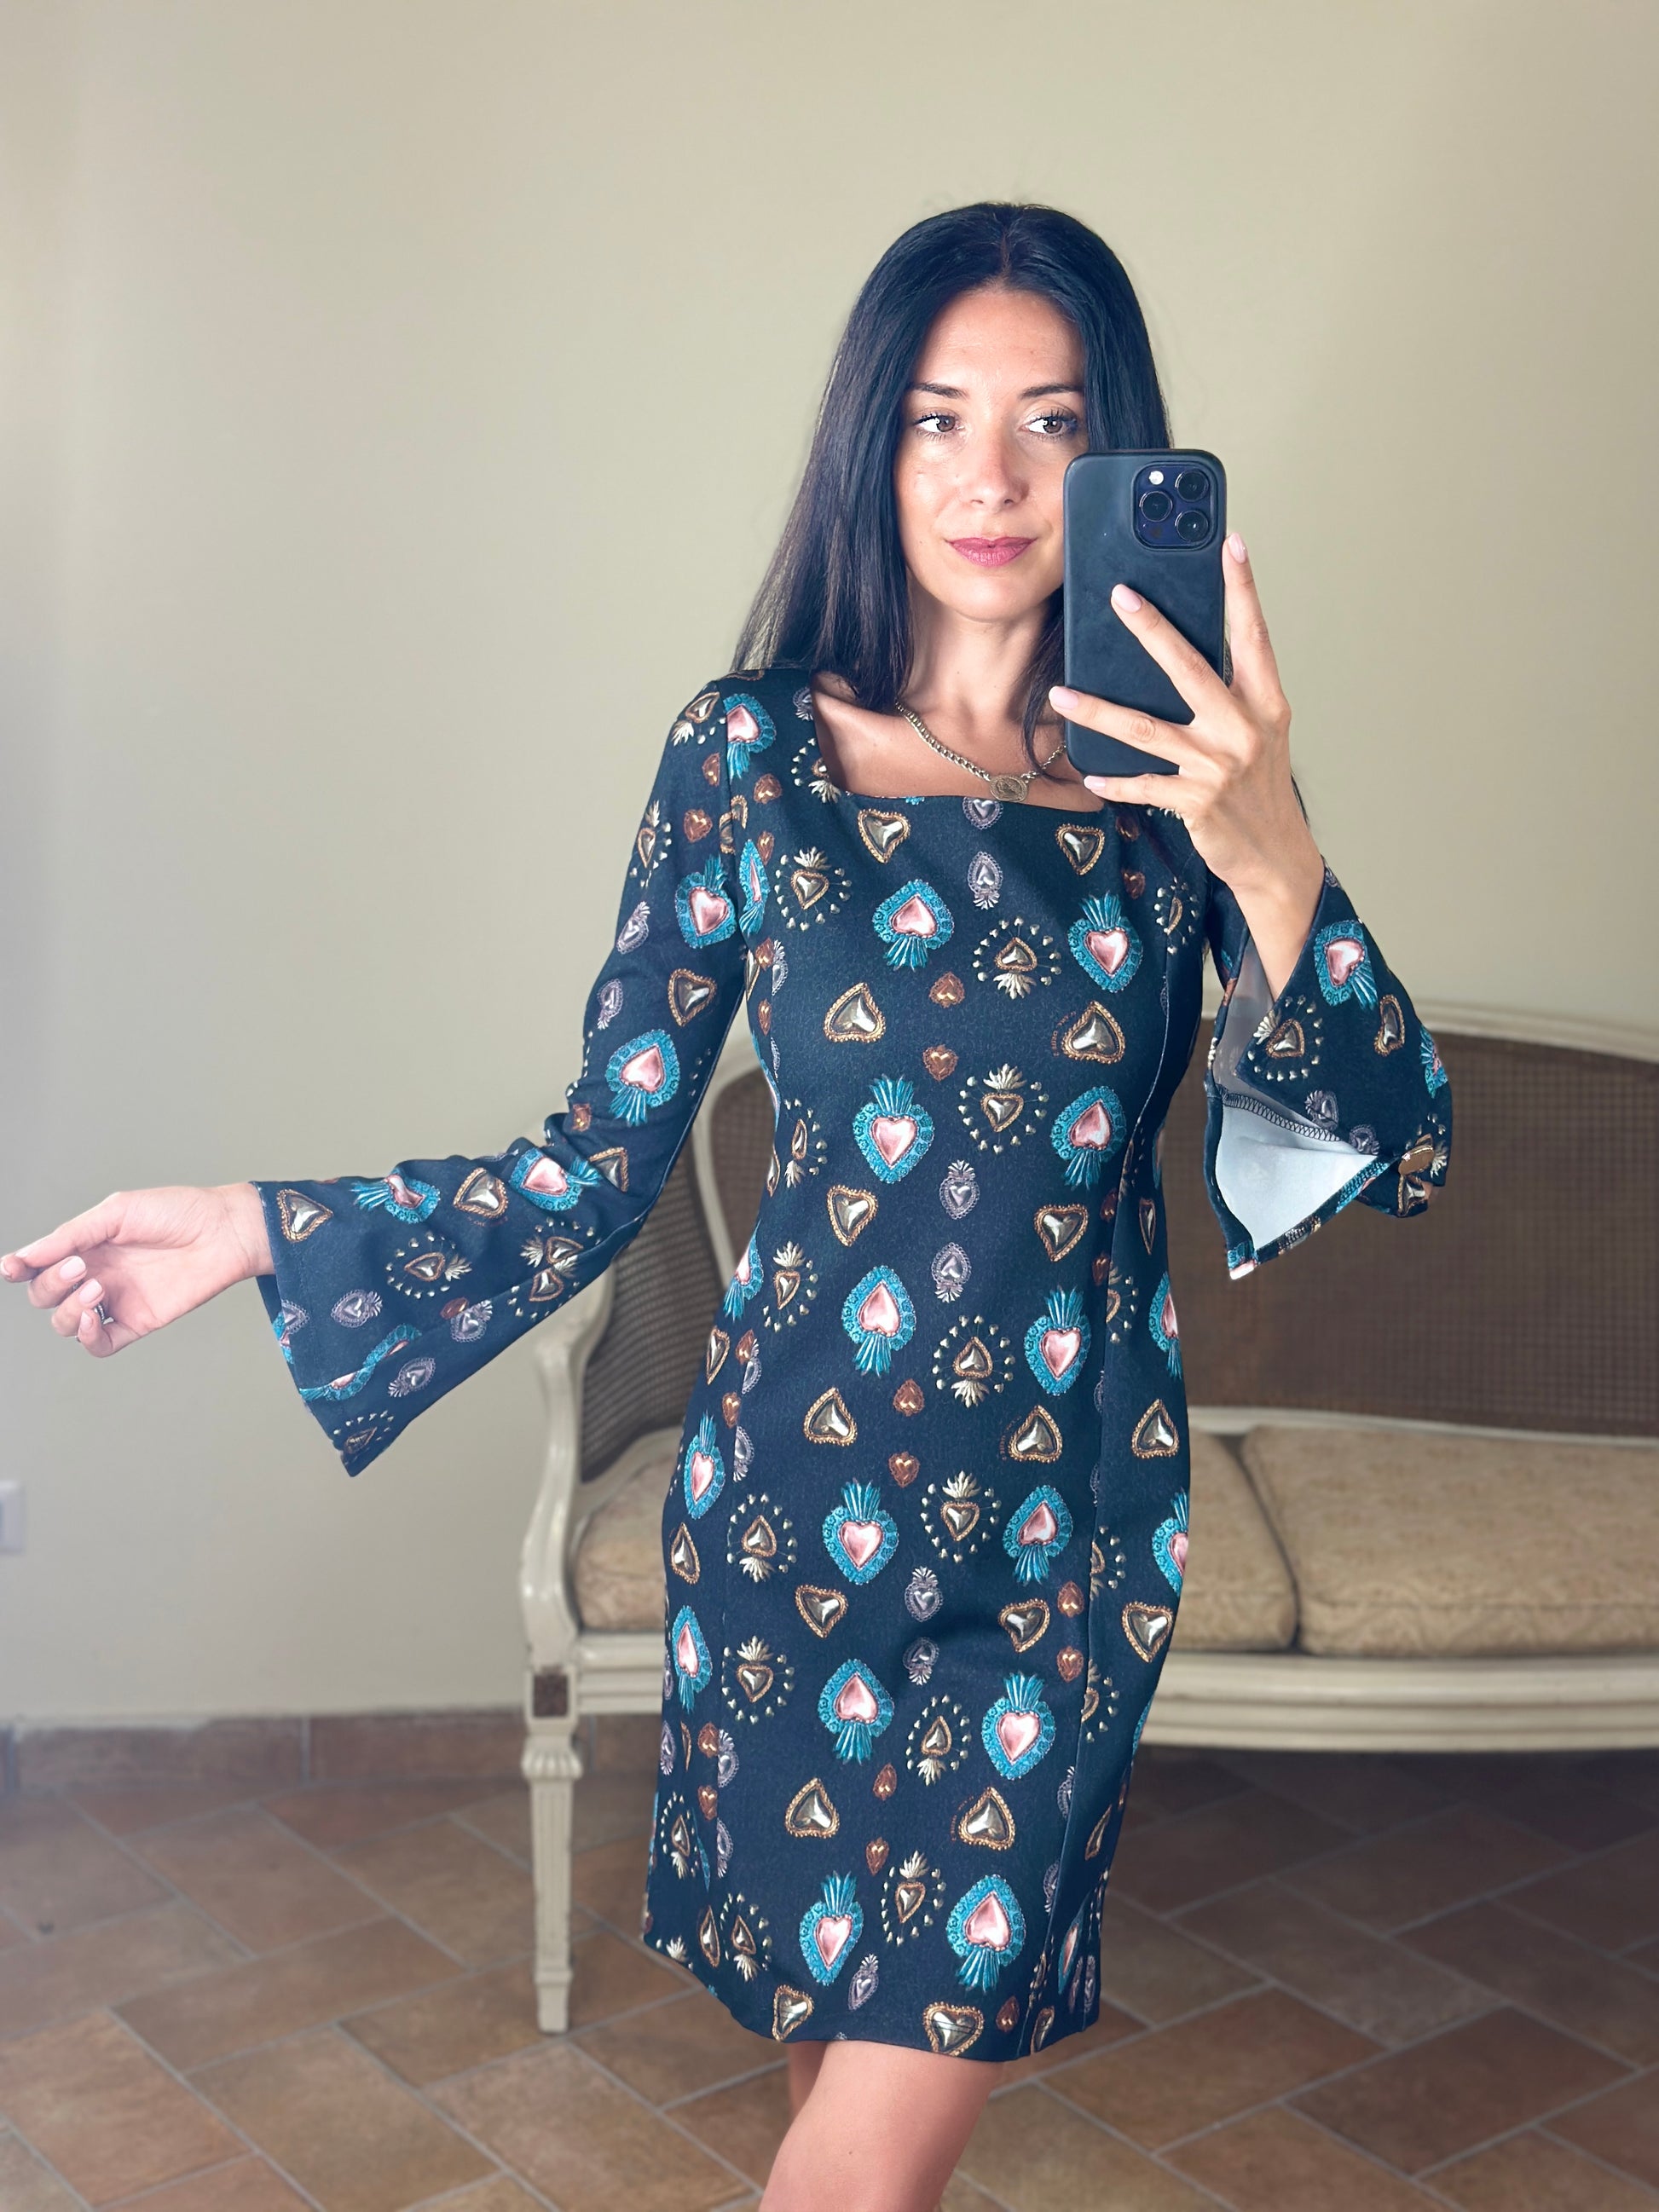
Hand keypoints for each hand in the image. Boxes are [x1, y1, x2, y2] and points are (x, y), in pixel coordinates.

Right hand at [0, 1183, 272, 1356]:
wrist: (223, 1231)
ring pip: (68, 1324)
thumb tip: (27, 1255)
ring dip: (70, 1310)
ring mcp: (116, 1301)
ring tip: (96, 1287)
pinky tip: (95, 1318)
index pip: (39, 1266)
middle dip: (52, 1284)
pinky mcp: (138, 1322)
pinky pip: (101, 1345)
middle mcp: (96, 1275)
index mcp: (86, 1246)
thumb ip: (71, 1235)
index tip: (13, 1268)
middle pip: (47, 1297)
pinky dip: (88, 1338)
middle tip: (82, 1265)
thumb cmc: (175, 1212)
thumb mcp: (116, 1213)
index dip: (20, 1270)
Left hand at [1050, 532, 1324, 995]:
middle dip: (1153, 629)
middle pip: (1190, 668)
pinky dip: (1114, 781)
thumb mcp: (1259, 733)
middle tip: (1120, 596)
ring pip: (1145, 729)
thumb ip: (1231, 695)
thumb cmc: (1261, 789)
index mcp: (1265, 703)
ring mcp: (1218, 765)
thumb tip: (1181, 655)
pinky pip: (1142, 785)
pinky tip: (1088, 774)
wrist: (1276, 856)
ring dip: (1097, 711)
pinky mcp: (1196, 801)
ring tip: (1060, 693)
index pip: (1253, 634)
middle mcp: (1244, 728)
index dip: (1242, 588)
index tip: (1230, 543)